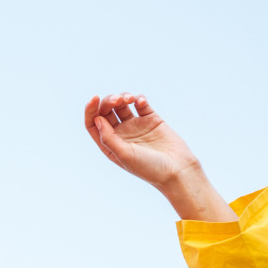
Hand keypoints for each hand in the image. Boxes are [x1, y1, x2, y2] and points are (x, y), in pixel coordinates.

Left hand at [82, 93, 235, 222]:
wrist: (177, 170)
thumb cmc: (149, 168)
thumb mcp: (124, 155)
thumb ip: (108, 137)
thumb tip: (96, 118)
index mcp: (110, 144)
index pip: (93, 124)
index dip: (91, 110)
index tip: (95, 99)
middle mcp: (121, 134)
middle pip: (107, 111)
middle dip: (109, 101)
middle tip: (117, 100)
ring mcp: (136, 126)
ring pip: (123, 104)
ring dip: (123, 96)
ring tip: (130, 99)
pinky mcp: (151, 120)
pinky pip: (141, 104)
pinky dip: (139, 98)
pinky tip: (141, 102)